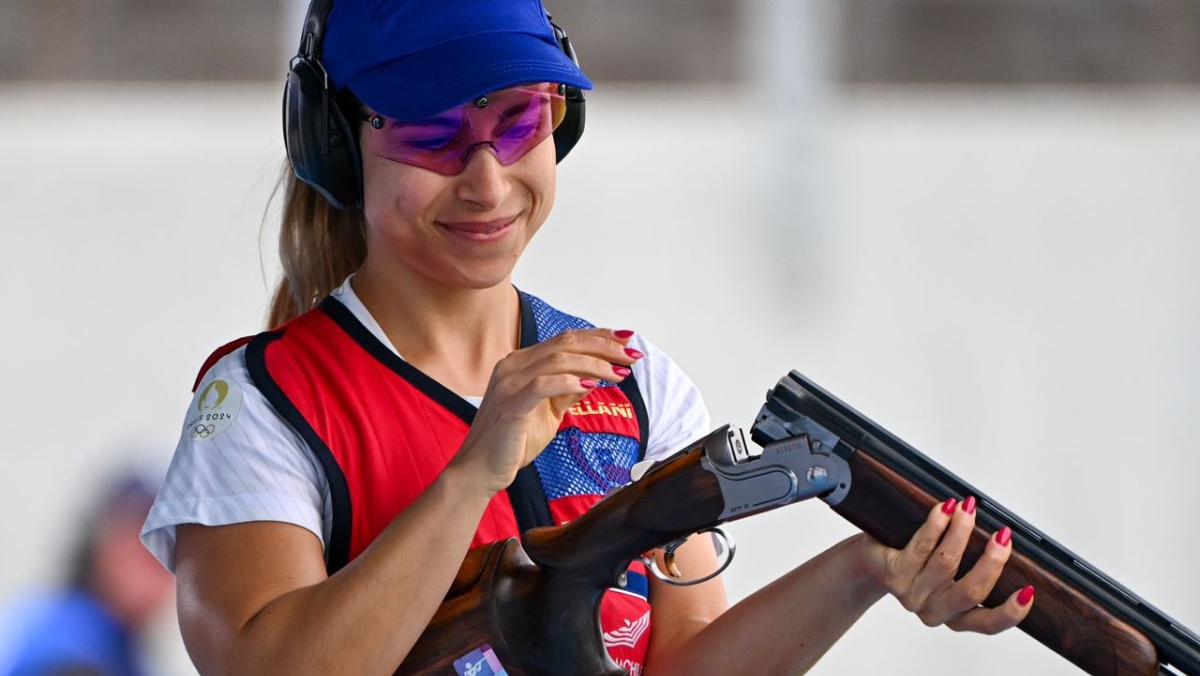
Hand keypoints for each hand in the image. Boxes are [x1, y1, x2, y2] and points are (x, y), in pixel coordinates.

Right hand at [449, 328, 640, 495]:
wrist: (481, 470)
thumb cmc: (513, 442)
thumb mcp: (550, 411)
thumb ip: (570, 391)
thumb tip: (598, 374)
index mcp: (522, 363)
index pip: (566, 339)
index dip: (599, 336)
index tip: (627, 339)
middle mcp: (513, 366)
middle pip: (566, 343)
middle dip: (604, 347)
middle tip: (632, 356)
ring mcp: (509, 383)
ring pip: (558, 359)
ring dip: (595, 364)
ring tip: (619, 373)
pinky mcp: (510, 405)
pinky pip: (542, 385)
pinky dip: (569, 381)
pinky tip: (591, 385)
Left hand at [858, 496, 1034, 633]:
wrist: (871, 562)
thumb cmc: (918, 563)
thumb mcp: (953, 572)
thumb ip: (976, 565)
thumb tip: (1005, 541)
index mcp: (955, 616)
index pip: (988, 624)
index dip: (1011, 612)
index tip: (1028, 591)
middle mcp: (934, 611)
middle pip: (971, 591)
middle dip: (992, 561)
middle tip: (1004, 536)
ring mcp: (912, 595)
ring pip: (945, 564)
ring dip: (962, 532)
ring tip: (969, 509)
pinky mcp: (894, 575)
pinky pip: (920, 547)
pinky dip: (936, 525)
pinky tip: (945, 509)